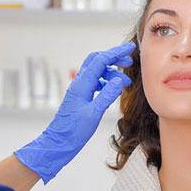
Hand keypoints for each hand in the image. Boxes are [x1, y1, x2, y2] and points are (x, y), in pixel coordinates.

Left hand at [14, 42, 134, 182]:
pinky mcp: (81, 97)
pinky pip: (95, 82)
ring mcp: (79, 90)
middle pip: (97, 61)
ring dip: (112, 73)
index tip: (130, 48)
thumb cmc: (74, 131)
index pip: (100, 60)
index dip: (116, 52)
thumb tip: (119, 80)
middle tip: (129, 62)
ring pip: (97, 72)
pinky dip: (106, 82)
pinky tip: (114, 90)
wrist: (59, 143)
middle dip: (114, 58)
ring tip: (126, 83)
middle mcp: (79, 84)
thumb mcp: (94, 113)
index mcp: (82, 85)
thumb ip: (107, 95)